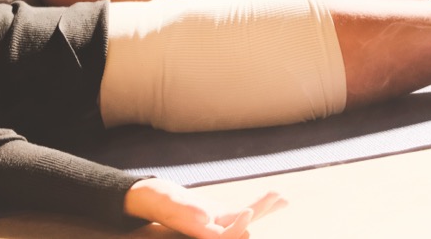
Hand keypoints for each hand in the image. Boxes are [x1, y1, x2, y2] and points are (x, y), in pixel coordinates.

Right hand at [124, 178, 285, 237]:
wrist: (148, 199)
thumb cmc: (154, 199)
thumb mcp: (168, 202)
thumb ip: (185, 210)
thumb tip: (204, 218)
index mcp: (201, 231)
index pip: (225, 237)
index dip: (237, 227)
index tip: (248, 210)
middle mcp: (212, 230)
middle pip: (241, 227)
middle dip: (260, 212)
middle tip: (279, 195)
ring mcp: (218, 222)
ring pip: (246, 218)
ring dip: (264, 208)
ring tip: (282, 196)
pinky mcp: (219, 214)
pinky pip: (243, 210)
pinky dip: (259, 203)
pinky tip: (276, 197)